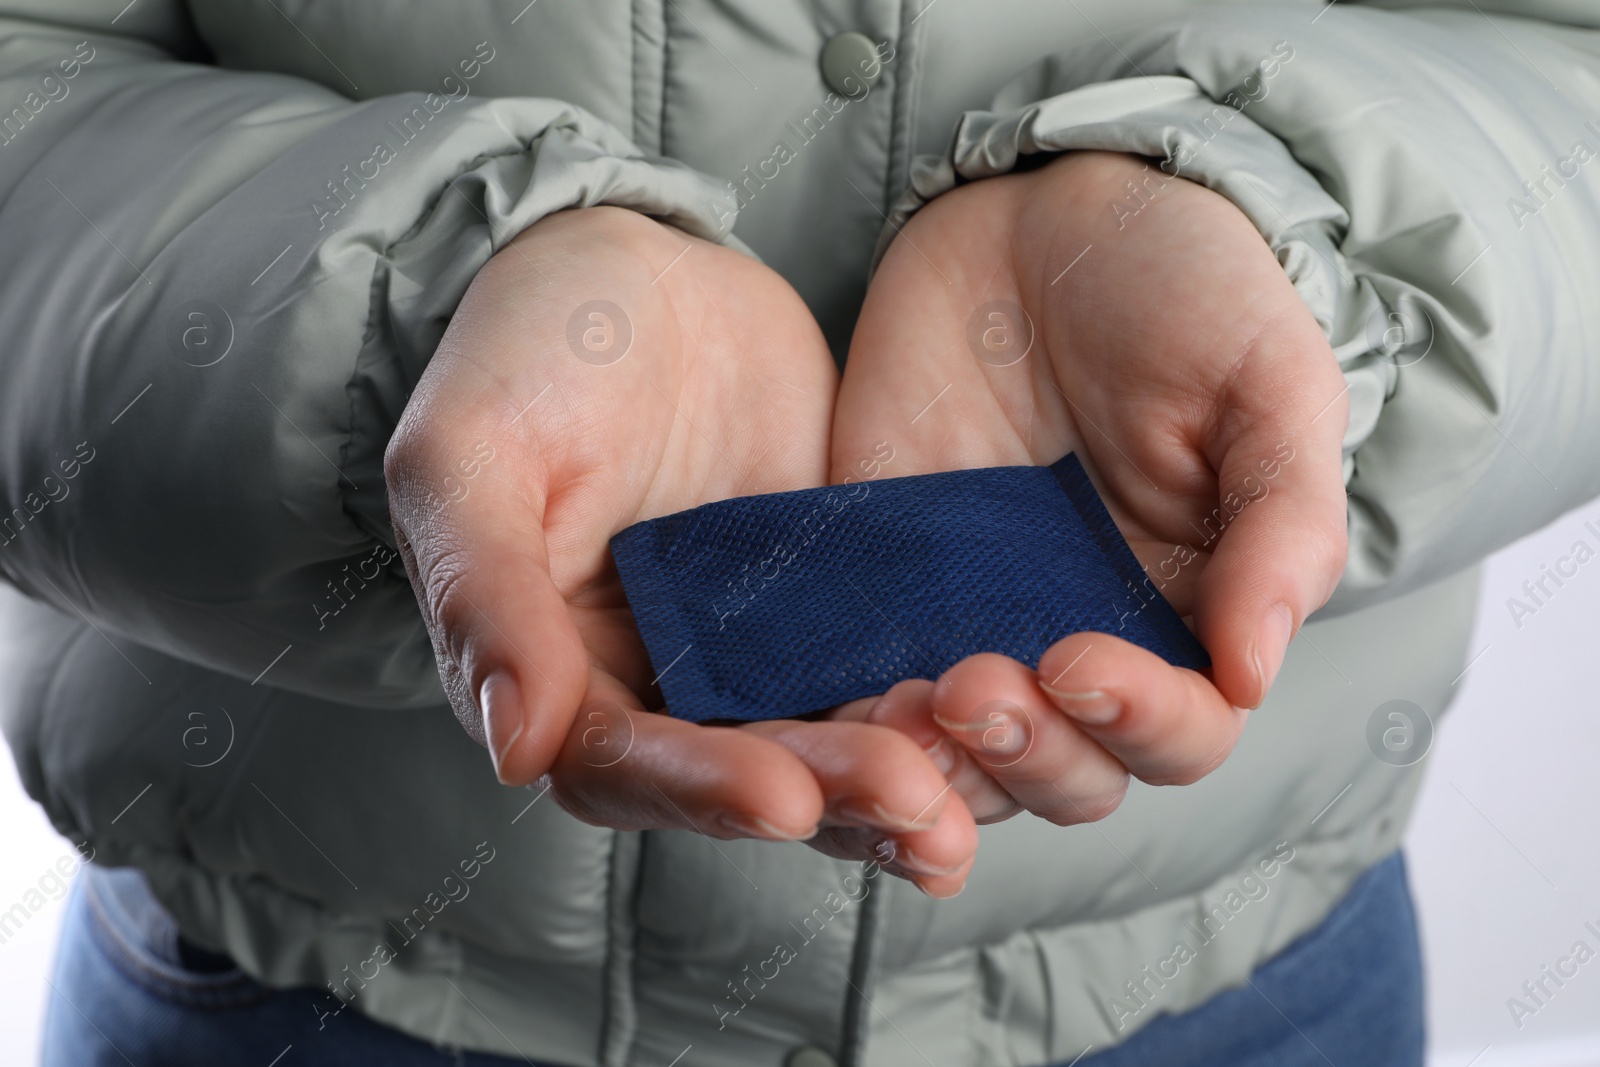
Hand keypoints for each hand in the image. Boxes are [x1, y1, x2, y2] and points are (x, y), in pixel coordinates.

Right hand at [386, 207, 974, 894]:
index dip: (699, 789)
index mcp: (555, 672)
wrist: (639, 272)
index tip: (784, 795)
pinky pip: (883, 668)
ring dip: (896, 782)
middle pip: (740, 780)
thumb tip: (515, 745)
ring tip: (968, 803)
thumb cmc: (527, 351)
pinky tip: (1010, 718)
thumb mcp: (472, 455)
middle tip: (920, 803)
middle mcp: (655, 685)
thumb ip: (487, 594)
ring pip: (824, 746)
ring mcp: (750, 652)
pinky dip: (935, 707)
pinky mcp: (833, 608)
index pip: (621, 766)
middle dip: (829, 797)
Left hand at [831, 151, 1349, 824]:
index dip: (1137, 724)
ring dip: (933, 763)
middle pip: (1067, 774)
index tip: (1078, 660)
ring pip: (960, 757)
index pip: (1181, 733)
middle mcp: (1083, 639)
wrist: (1045, 215)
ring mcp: (974, 617)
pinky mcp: (880, 585)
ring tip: (901, 708)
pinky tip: (833, 703)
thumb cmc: (1184, 292)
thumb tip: (1253, 673)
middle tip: (973, 686)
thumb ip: (1282, 525)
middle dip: (1025, 757)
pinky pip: (858, 682)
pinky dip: (846, 717)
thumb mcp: (1267, 385)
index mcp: (1188, 615)